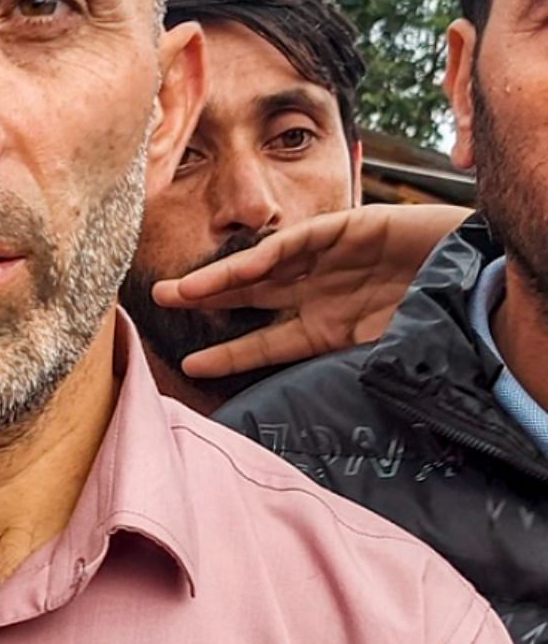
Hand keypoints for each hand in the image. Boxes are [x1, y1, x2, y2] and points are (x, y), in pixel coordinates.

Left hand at [151, 204, 469, 378]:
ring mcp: (330, 260)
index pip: (264, 343)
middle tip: (157, 304)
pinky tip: (232, 270)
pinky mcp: (346, 228)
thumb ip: (348, 372)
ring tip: (177, 290)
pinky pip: (296, 243)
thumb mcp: (389, 355)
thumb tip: (308, 415)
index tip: (189, 367)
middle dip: (204, 301)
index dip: (228, 354)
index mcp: (328, 327)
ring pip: (260, 268)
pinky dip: (265, 256)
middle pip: (249, 298)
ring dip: (218, 279)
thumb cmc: (442, 317)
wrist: (486, 275)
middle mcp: (320, 292)